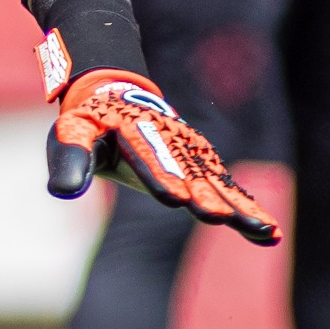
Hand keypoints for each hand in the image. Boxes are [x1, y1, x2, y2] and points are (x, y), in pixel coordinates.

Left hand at [47, 69, 280, 243]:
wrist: (122, 94)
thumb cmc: (93, 121)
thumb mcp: (73, 131)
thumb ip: (70, 157)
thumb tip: (61, 191)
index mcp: (135, 128)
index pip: (147, 153)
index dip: (161, 175)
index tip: (176, 198)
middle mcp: (171, 140)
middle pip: (189, 170)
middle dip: (204, 193)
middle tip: (217, 216)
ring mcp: (192, 152)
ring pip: (217, 182)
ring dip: (238, 206)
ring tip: (260, 230)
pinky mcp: (205, 164)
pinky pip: (228, 188)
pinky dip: (248, 208)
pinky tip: (268, 234)